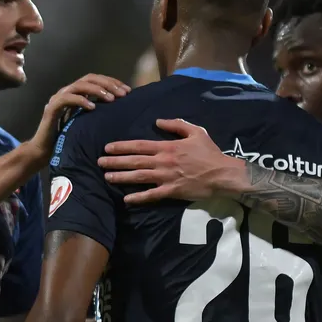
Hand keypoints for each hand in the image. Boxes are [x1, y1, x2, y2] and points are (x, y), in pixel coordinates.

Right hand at [30, 74, 129, 162]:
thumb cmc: (69, 139)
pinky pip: (67, 99)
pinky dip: (81, 100)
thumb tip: (122, 112)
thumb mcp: (88, 124)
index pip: (96, 80)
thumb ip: (99, 115)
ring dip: (97, 90)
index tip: (128, 91)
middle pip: (89, 78)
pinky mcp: (52, 108)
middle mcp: (67, 92)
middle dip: (108, 84)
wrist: (45, 151)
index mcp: (76, 93)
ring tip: (111, 99)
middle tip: (123, 94)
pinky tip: (93, 107)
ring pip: (79, 85)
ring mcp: (58, 99)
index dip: (112, 82)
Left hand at [98, 119, 244, 203]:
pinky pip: (152, 195)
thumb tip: (158, 121)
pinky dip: (138, 197)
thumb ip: (176, 125)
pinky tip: (126, 199)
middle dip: (115, 162)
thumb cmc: (209, 152)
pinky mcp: (171, 191)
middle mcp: (162, 161)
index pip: (139, 145)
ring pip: (139, 177)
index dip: (122, 147)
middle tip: (99, 163)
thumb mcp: (195, 132)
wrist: (221, 173)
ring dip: (121, 177)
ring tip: (107, 177)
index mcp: (167, 147)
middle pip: (134, 161)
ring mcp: (166, 177)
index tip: (108, 148)